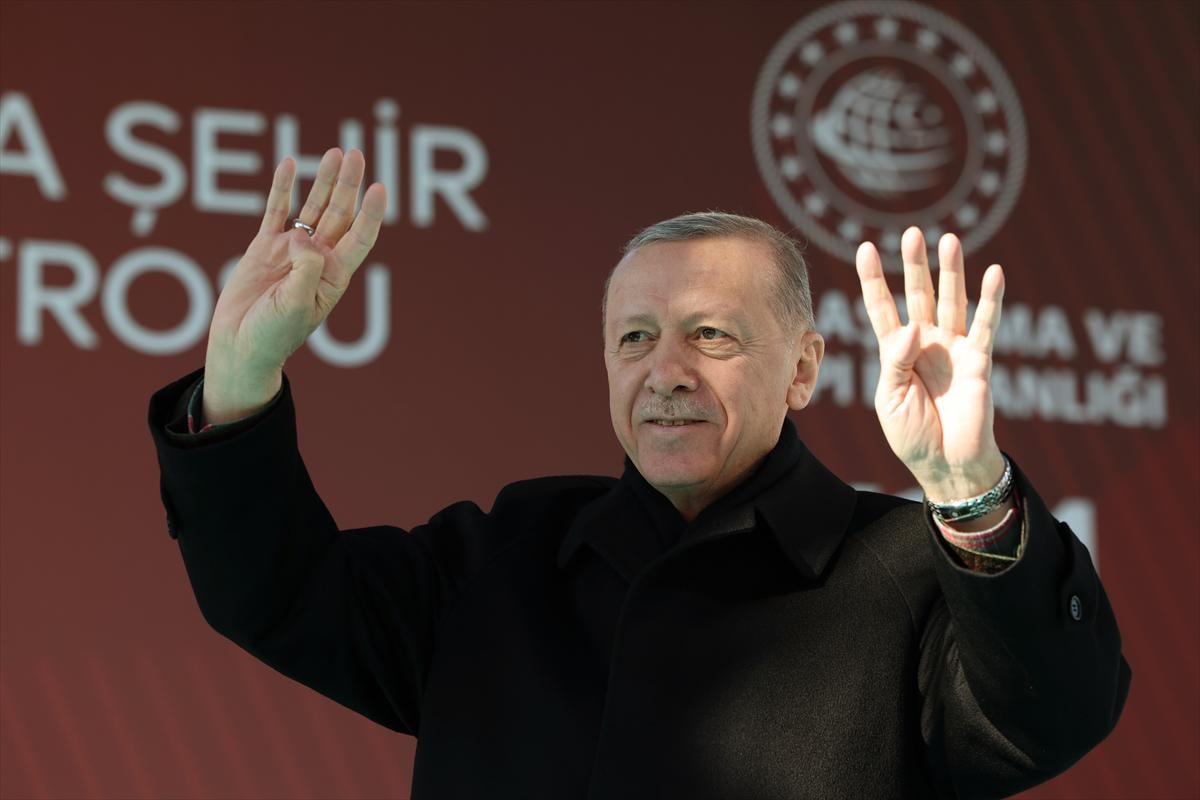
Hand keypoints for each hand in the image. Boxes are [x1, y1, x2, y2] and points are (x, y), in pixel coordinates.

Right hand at [203, 148, 386, 421]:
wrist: (241, 346)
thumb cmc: (274, 334)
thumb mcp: (296, 304)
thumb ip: (305, 268)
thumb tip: (301, 236)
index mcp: (333, 275)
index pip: (360, 237)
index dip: (372, 214)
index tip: (381, 188)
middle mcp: (317, 258)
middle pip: (339, 213)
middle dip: (349, 184)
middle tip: (357, 154)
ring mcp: (291, 250)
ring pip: (312, 207)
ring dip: (325, 181)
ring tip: (336, 152)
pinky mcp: (264, 247)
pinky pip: (276, 211)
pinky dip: (283, 188)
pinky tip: (292, 164)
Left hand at [855, 227, 1005, 502]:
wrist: (946, 465)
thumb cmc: (913, 435)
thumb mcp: (889, 399)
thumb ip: (895, 361)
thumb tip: (913, 327)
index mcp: (896, 352)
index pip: (881, 307)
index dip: (873, 279)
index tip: (865, 248)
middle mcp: (925, 343)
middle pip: (918, 296)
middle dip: (915, 265)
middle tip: (912, 232)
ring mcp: (953, 350)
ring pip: (951, 302)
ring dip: (951, 272)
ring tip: (949, 240)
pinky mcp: (979, 361)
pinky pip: (986, 326)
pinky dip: (991, 300)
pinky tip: (994, 273)